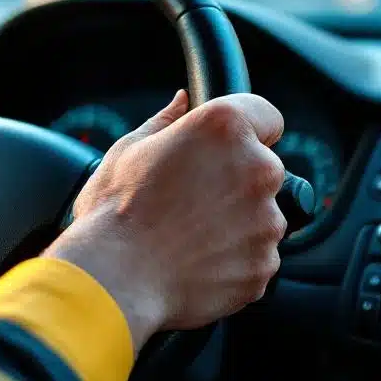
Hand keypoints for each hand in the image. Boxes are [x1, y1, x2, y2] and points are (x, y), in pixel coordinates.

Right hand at [44, 90, 285, 349]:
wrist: (113, 279)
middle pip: (264, 169)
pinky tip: (193, 260)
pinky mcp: (264, 265)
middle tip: (190, 200)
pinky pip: (256, 258)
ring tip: (186, 235)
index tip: (227, 149)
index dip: (248, 130)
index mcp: (224, 128)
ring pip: (262, 217)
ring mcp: (266, 221)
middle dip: (237, 181)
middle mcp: (257, 168)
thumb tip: (181, 102)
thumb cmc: (113, 213)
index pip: (267, 116)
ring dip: (236, 223)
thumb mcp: (128, 151)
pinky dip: (233, 260)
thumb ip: (165, 121)